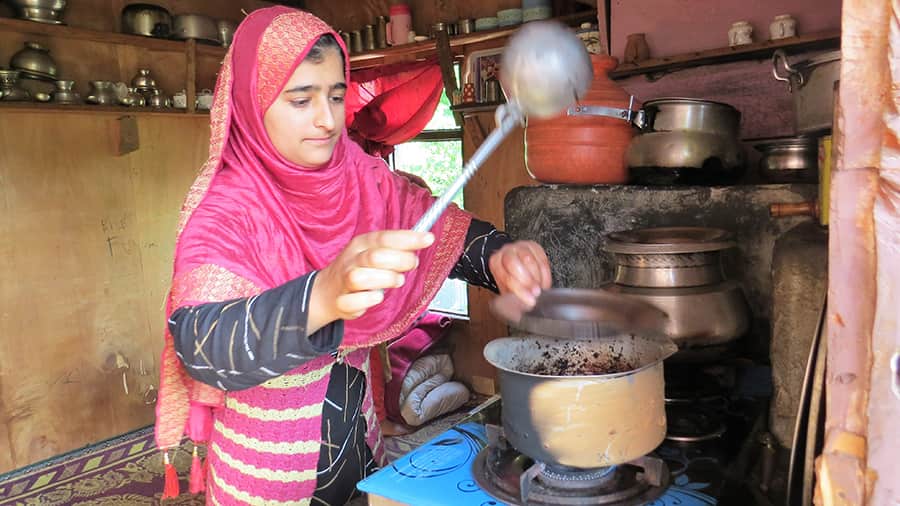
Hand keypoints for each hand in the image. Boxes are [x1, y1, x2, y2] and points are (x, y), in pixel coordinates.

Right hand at [308, 230, 433, 333]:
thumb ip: (397, 247)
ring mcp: (344, 280)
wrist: (327, 292)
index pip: (385, 238)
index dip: (408, 238)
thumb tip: (423, 239)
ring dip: (386, 280)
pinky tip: (376, 297)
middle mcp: (352, 260)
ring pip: (363, 278)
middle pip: (376, 256)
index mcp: (361, 244)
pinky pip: (357, 301)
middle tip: (411, 265)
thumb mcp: (374, 252)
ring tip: (394, 281)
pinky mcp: (341, 301)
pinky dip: (371, 300)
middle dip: (400, 261)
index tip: (428, 239)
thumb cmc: (358, 270)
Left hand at [489, 240, 551, 308]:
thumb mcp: (507, 289)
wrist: (511, 261)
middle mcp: (506, 252)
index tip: (529, 301)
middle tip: (536, 293)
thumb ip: (511, 299)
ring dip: (537, 278)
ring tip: (540, 289)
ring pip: (529, 260)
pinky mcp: (534, 246)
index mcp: (496, 263)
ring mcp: (520, 247)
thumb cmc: (509, 277)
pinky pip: (542, 259)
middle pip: (514, 264)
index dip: (519, 290)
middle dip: (528, 281)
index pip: (506, 277)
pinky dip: (546, 274)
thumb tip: (520, 312)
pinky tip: (544, 283)